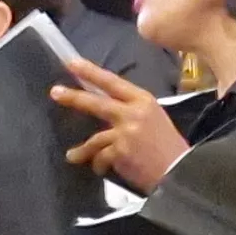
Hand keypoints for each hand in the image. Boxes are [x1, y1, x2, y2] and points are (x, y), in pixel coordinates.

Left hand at [53, 56, 189, 190]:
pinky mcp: (120, 152)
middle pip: (97, 102)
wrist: (180, 171)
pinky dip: (99, 165)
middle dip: (74, 97)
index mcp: (144, 100)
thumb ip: (130, 112)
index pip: (113, 82)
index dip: (91, 72)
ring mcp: (126, 132)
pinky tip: (101, 169)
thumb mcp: (154, 119)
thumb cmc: (168, 147)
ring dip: (82, 150)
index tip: (72, 64)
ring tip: (73, 155)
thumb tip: (105, 111)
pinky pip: (100, 157)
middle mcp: (134, 112)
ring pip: (94, 138)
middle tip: (55, 92)